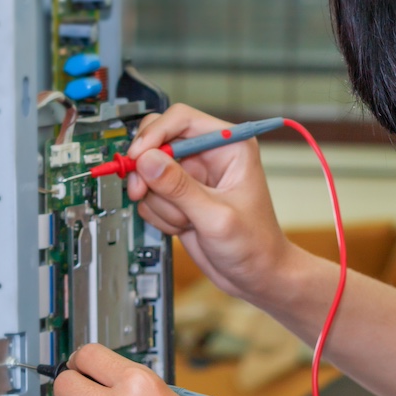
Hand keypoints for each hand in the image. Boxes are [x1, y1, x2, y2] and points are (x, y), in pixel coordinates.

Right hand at [125, 103, 300, 301]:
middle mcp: (208, 155)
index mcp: (229, 146)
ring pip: (149, 173)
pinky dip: (159, 215)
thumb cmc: (255, 246)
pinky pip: (150, 196)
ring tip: (186, 221)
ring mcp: (191, 177)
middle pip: (157, 141)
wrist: (256, 276)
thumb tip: (148, 160)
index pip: (181, 119)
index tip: (138, 157)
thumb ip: (180, 188)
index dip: (154, 135)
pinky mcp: (178, 197)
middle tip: (142, 191)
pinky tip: (183, 227)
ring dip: (160, 202)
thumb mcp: (216, 216)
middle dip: (147, 170)